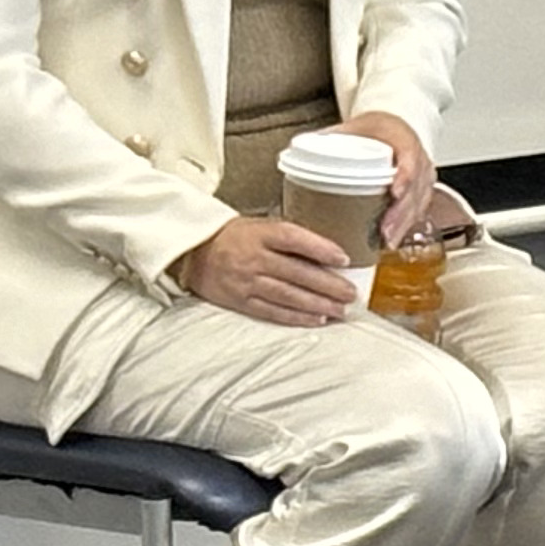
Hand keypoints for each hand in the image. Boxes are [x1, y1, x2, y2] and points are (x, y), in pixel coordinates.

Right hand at [177, 214, 361, 325]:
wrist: (193, 252)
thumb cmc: (233, 237)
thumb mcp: (258, 225)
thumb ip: (287, 238)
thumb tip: (326, 252)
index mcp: (260, 233)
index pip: (294, 239)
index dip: (320, 249)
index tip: (343, 258)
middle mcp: (254, 257)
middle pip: (297, 272)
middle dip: (328, 285)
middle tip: (351, 294)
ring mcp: (246, 281)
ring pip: (288, 295)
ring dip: (318, 304)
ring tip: (340, 310)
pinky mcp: (240, 301)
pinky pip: (273, 311)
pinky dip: (297, 317)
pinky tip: (317, 319)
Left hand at [342, 110, 438, 240]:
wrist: (394, 127)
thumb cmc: (377, 129)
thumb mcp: (355, 127)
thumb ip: (331, 136)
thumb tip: (299, 147)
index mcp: (403, 139)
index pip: (409, 160)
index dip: (404, 177)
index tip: (394, 193)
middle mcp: (418, 159)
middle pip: (415, 189)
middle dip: (400, 213)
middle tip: (385, 231)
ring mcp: (424, 176)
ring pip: (419, 203)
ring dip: (403, 224)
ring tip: (386, 241)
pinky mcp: (423, 190)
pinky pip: (419, 210)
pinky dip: (406, 225)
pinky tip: (392, 238)